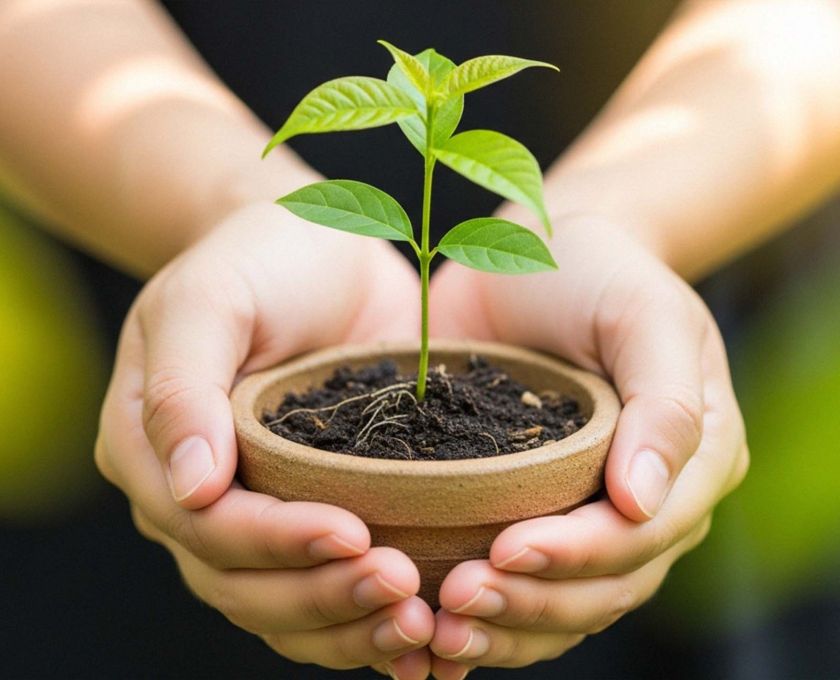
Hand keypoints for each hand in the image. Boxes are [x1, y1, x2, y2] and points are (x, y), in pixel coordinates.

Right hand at [95, 202, 433, 677]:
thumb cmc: (257, 258)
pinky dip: (367, 623)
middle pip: (244, 585)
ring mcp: (259, 510)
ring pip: (285, 607)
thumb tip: (190, 490)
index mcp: (152, 450)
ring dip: (350, 627)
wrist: (319, 247)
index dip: (275, 543)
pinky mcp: (318, 509)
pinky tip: (420, 636)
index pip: (206, 526)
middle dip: (323, 595)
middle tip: (402, 589)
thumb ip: (184, 387)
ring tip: (418, 624)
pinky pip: (328, 586)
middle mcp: (199, 497)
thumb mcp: (208, 299)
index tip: (353, 534)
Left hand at [427, 213, 748, 676]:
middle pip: (603, 586)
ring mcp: (587, 512)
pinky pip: (522, 585)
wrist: (531, 256)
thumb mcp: (644, 314)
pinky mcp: (529, 510)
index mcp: (692, 460)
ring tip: (441, 625)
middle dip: (532, 601)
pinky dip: (487, 615)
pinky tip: (434, 626)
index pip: (644, 534)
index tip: (505, 550)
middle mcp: (647, 501)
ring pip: (564, 604)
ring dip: (505, 625)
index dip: (578, 554)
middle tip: (456, 599)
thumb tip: (643, 500)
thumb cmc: (598, 272)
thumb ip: (664, 402)